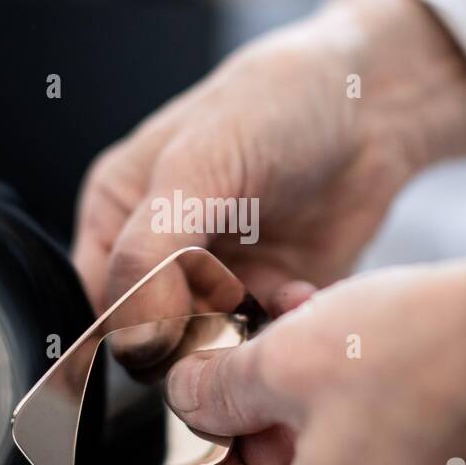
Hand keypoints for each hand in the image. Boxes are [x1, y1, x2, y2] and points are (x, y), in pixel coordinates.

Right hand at [73, 0, 465, 314]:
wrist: (370, 106)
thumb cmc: (274, 106)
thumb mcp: (196, 167)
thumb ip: (149, 252)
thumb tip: (132, 337)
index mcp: (117, 219)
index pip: (96, 308)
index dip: (125, 334)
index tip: (171, 331)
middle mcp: (160, 260)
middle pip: (148, 345)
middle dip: (189, 343)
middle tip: (228, 311)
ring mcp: (217, 287)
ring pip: (207, 358)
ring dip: (239, 344)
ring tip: (270, 299)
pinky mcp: (271, 305)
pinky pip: (262, 352)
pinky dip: (282, 335)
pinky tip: (302, 295)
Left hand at [166, 260, 465, 464]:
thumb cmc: (423, 350)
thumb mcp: (288, 357)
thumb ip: (217, 390)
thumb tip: (190, 401)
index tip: (203, 435)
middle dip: (262, 439)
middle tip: (256, 377)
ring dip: (314, 427)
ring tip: (312, 356)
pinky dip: (369, 435)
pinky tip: (369, 373)